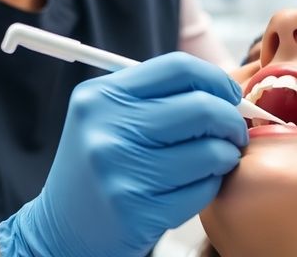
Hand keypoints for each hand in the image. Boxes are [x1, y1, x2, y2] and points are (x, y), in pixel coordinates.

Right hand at [0, 52, 247, 256]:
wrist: (63, 229)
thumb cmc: (101, 167)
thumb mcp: (107, 118)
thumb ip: (155, 97)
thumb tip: (224, 90)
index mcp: (101, 96)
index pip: (177, 68)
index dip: (215, 79)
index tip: (229, 96)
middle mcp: (108, 129)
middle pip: (200, 107)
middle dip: (230, 120)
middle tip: (234, 132)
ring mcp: (122, 171)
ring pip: (210, 151)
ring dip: (226, 156)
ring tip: (217, 160)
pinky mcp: (139, 210)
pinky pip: (202, 189)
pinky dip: (210, 186)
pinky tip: (196, 185)